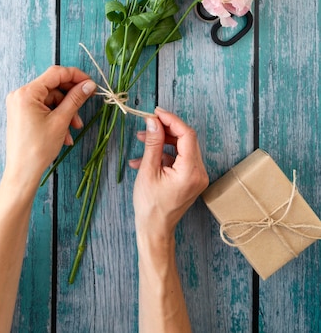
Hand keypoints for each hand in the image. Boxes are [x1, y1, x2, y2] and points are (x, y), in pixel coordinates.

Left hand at [3, 66, 96, 197]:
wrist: (22, 173)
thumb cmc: (38, 148)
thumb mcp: (61, 121)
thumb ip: (75, 99)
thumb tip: (89, 85)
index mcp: (27, 93)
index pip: (55, 74)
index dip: (75, 76)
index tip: (91, 83)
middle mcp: (20, 94)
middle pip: (53, 87)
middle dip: (71, 98)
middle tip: (86, 105)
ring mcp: (20, 104)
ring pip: (50, 99)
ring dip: (65, 111)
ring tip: (74, 128)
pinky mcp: (22, 113)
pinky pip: (44, 108)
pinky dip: (56, 117)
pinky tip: (65, 134)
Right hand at [129, 106, 208, 236]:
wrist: (155, 230)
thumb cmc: (150, 205)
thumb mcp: (148, 171)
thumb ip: (153, 143)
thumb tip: (153, 121)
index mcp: (191, 171)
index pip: (187, 135)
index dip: (172, 120)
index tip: (156, 112)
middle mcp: (199, 172)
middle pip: (186, 140)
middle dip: (166, 129)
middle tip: (148, 124)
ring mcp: (197, 176)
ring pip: (182, 148)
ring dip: (163, 141)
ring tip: (142, 140)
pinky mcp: (191, 179)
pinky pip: (179, 159)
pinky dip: (163, 154)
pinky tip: (144, 158)